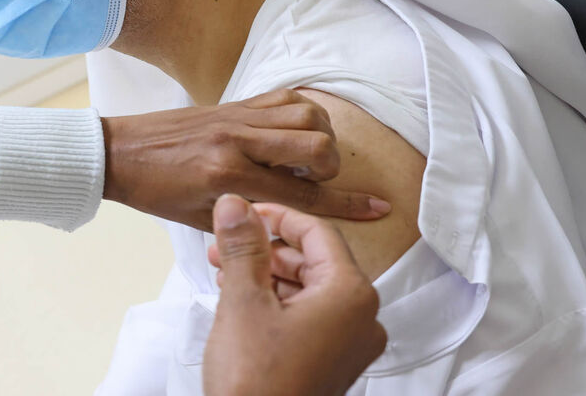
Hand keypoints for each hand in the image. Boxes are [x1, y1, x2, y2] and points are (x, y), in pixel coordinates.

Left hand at [101, 89, 389, 230]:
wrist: (120, 152)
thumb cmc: (157, 193)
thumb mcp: (202, 220)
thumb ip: (253, 218)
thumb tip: (298, 221)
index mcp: (227, 178)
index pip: (301, 195)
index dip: (345, 205)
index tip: (378, 207)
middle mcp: (238, 141)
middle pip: (316, 146)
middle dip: (331, 167)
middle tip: (315, 181)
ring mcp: (237, 115)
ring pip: (308, 114)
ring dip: (321, 137)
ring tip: (304, 159)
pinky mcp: (234, 100)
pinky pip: (286, 98)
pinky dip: (302, 116)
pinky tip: (292, 135)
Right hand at [203, 196, 385, 395]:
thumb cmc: (256, 385)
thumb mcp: (242, 302)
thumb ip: (241, 246)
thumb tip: (236, 206)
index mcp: (351, 296)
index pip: (318, 233)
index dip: (276, 216)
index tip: (245, 210)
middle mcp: (361, 319)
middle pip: (314, 260)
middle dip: (265, 247)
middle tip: (225, 241)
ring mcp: (348, 344)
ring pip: (308, 288)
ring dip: (266, 273)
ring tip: (224, 268)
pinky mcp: (331, 362)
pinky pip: (308, 315)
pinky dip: (275, 301)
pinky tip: (240, 297)